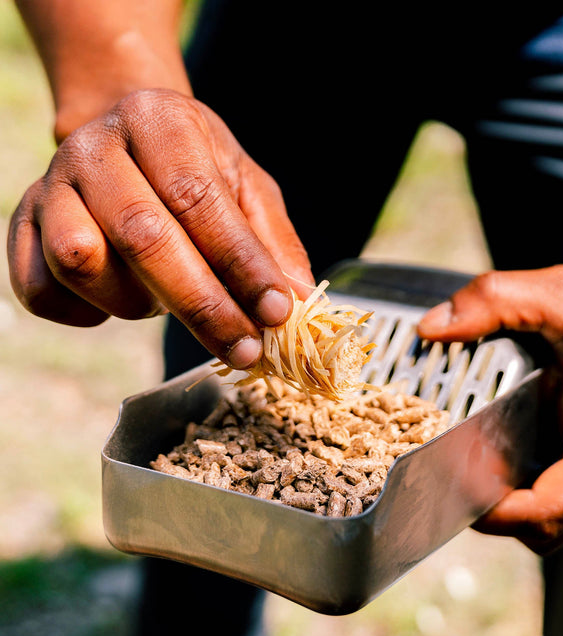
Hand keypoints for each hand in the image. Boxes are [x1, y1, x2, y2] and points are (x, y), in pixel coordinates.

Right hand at [7, 88, 313, 368]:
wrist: (127, 140)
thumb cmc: (196, 169)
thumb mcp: (246, 188)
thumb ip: (272, 241)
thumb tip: (300, 302)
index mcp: (159, 122)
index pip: (198, 199)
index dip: (240, 264)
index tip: (277, 314)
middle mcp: (95, 147)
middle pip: (142, 236)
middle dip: (203, 306)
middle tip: (245, 350)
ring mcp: (49, 187)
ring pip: (82, 264)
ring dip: (137, 304)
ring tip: (167, 300)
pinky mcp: (20, 227)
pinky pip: (40, 291)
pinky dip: (85, 314)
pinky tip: (120, 303)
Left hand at [418, 236, 562, 553]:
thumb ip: (496, 302)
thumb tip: (435, 325)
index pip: (558, 509)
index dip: (507, 515)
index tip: (466, 498)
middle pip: (551, 519)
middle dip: (502, 510)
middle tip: (457, 483)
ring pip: (551, 499)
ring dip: (510, 492)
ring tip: (466, 467)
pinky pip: (552, 467)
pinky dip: (519, 465)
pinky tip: (490, 439)